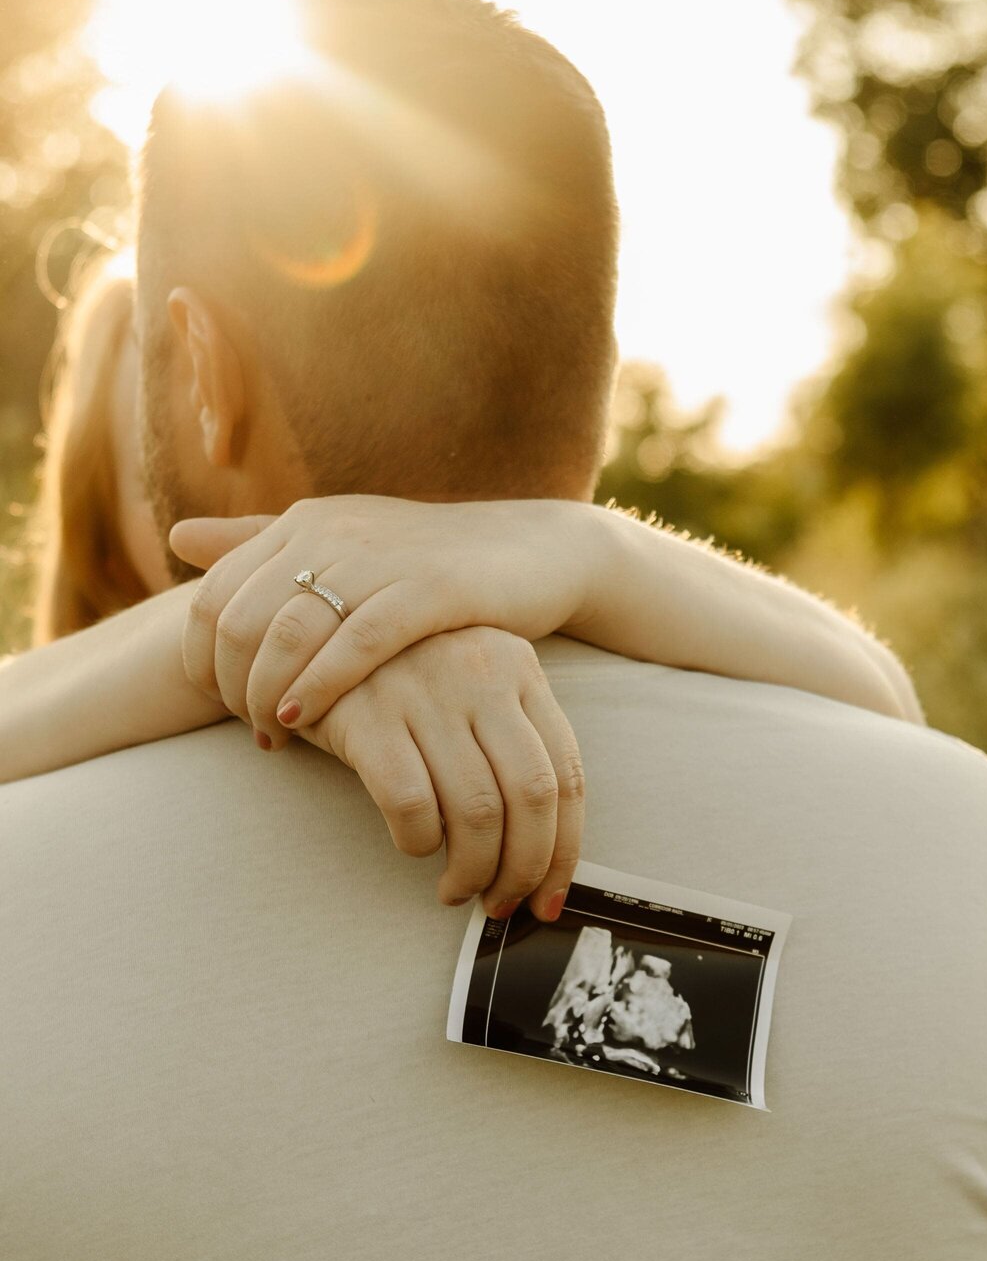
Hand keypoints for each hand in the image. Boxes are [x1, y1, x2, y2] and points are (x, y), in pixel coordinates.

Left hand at [169, 494, 601, 745]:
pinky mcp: (431, 589)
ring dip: (266, 694)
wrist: (532, 551)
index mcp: (304, 523)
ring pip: (287, 632)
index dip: (201, 657)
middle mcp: (332, 531)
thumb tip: (179, 537)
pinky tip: (304, 720)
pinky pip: (356, 642)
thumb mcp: (342, 544)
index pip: (214, 593)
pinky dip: (319, 685)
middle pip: (239, 618)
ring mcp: (381, 558)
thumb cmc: (428, 561)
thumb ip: (261, 542)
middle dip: (230, 686)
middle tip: (248, 731)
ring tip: (274, 737)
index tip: (218, 704)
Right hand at [299, 625, 584, 918]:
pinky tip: (414, 845)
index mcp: (520, 668)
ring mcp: (425, 691)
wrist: (311, 634)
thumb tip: (542, 852)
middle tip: (501, 902)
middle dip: (523, 868)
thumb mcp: (471, 689)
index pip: (567, 775)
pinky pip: (411, 803)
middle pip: (530, 797)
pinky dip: (419, 841)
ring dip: (472, 869)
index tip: (549, 897)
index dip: (564, 849)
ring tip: (455, 889)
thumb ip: (510, 745)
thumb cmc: (404, 679)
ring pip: (477, 810)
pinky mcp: (368, 714)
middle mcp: (481, 672)